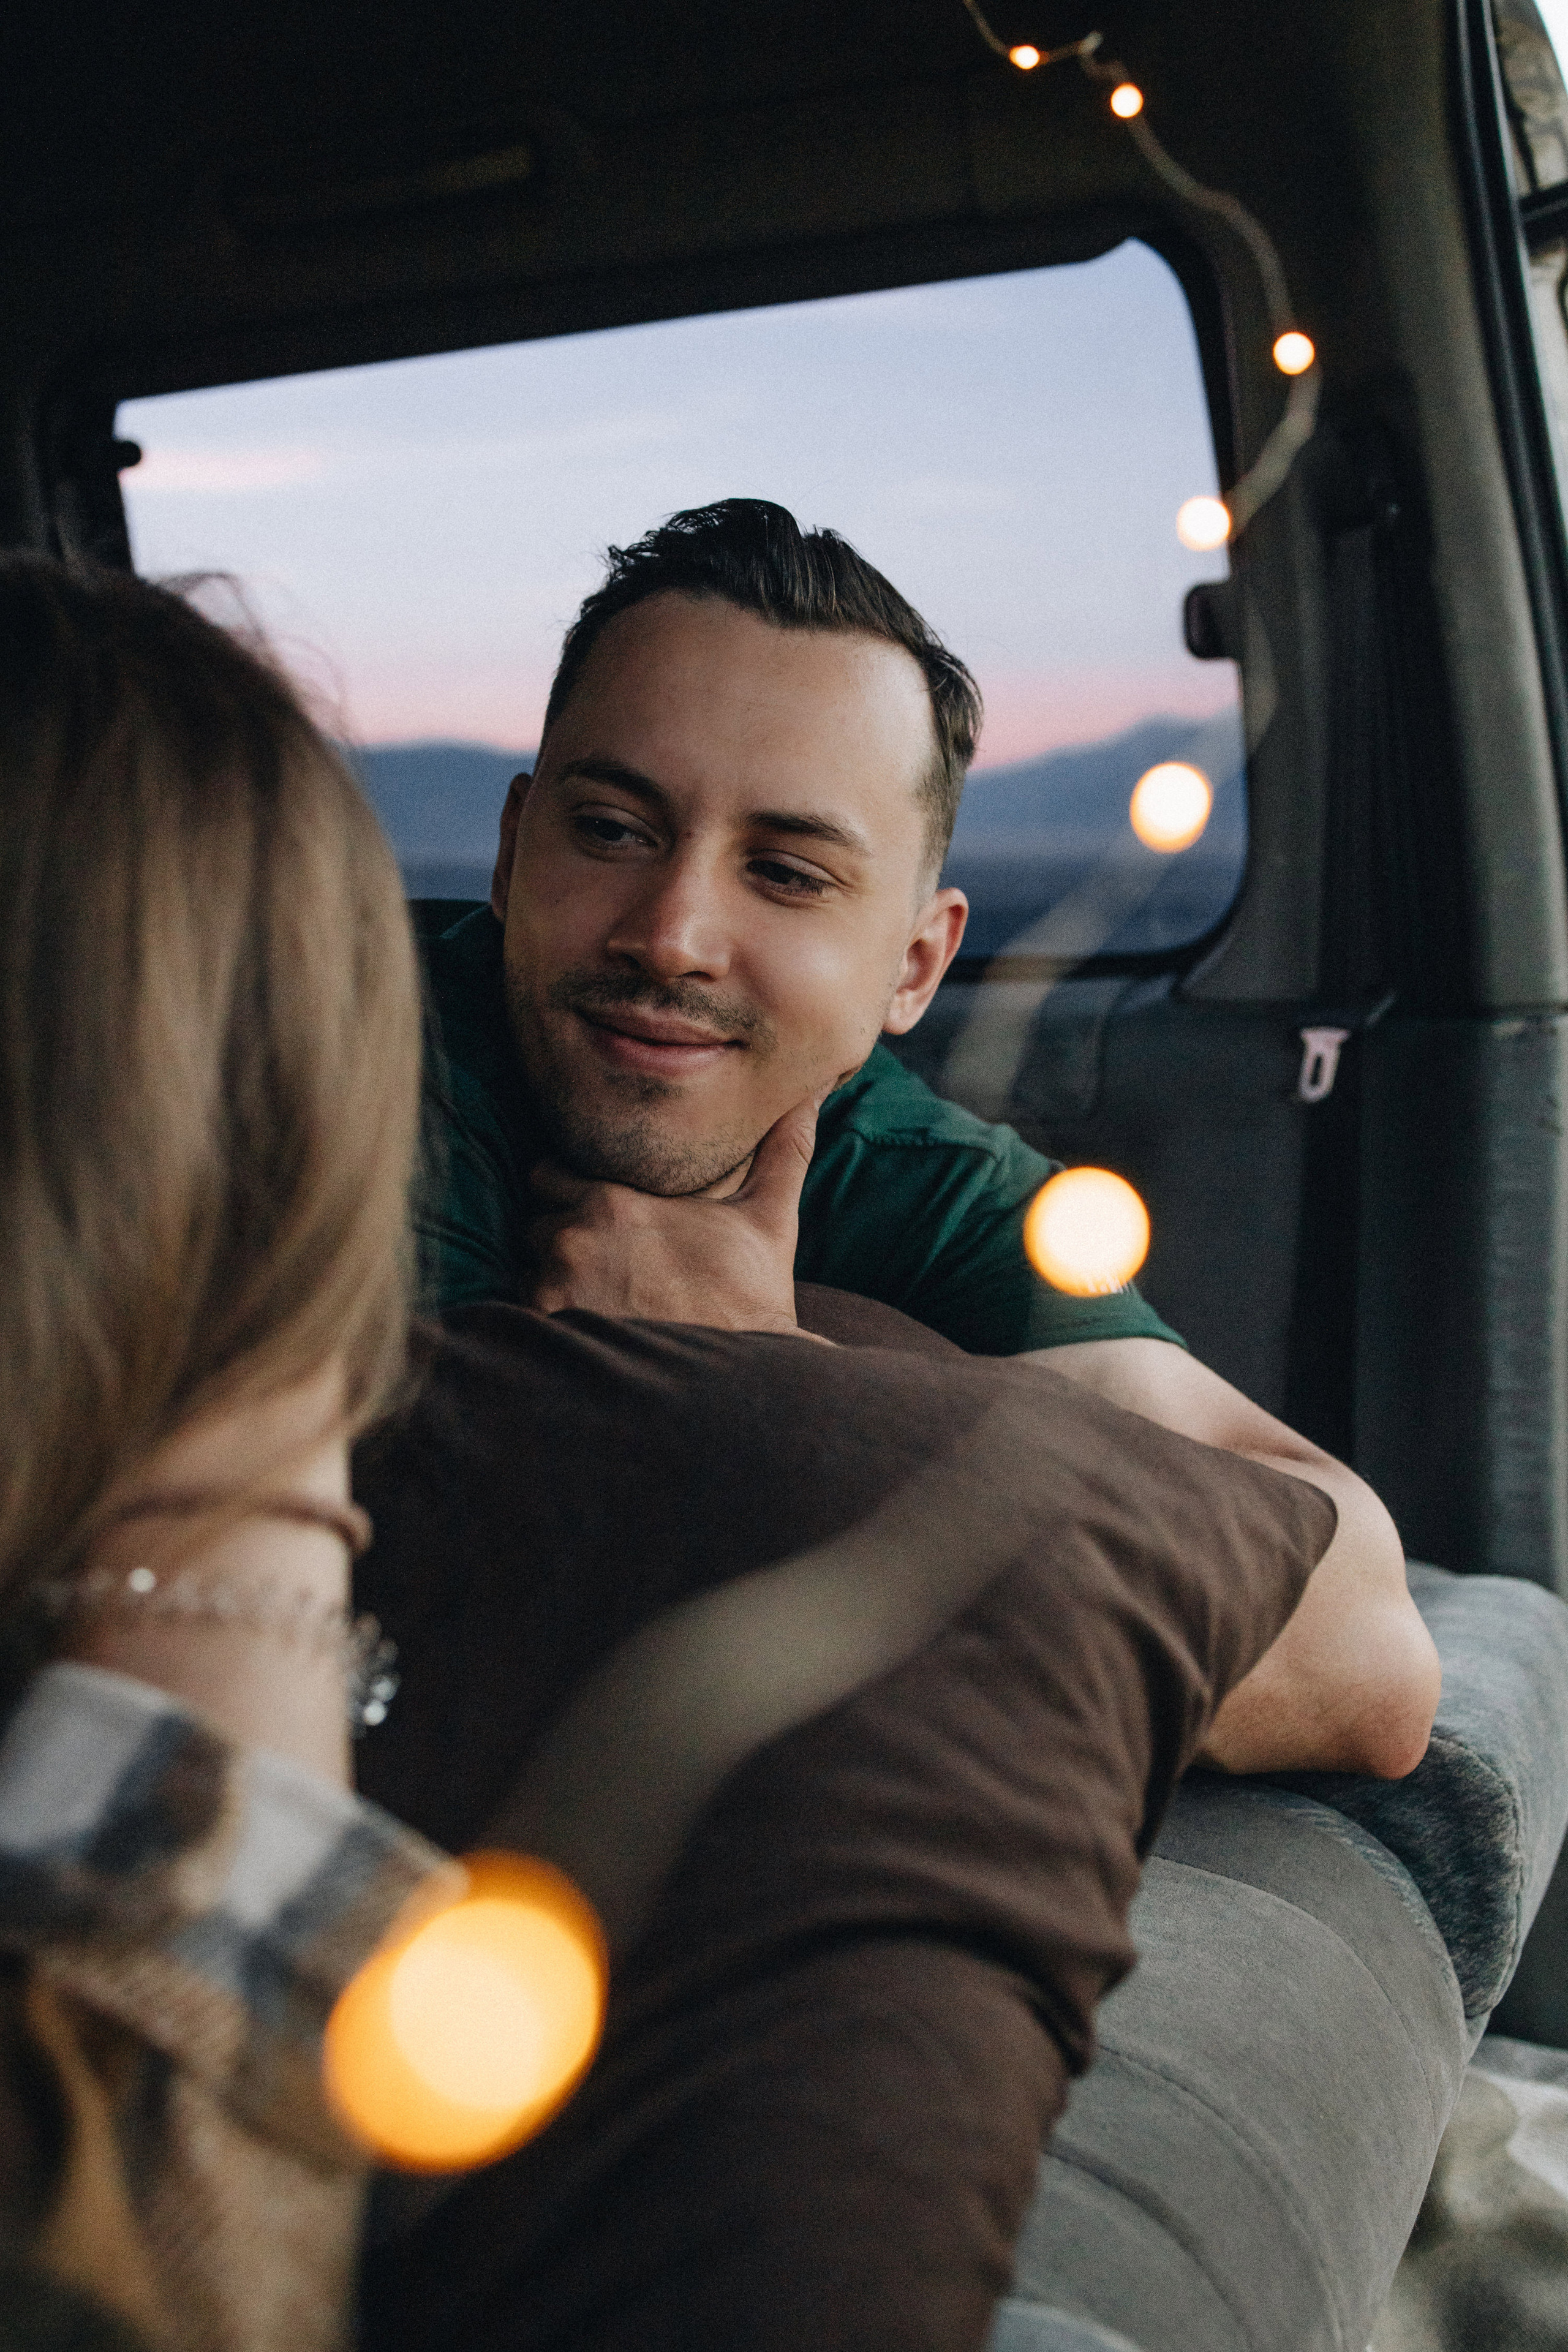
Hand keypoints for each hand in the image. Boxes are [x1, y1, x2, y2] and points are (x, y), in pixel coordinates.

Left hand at [526, 1097, 824, 1336]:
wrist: (740, 1377)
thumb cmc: (751, 1297)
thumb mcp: (769, 1218)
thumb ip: (782, 1151)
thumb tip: (811, 1098)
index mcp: (609, 1201)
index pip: (547, 1176)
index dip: (566, 1191)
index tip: (592, 1212)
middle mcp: (572, 1239)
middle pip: (536, 1225)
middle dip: (562, 1239)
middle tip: (602, 1263)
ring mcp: (554, 1289)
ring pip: (529, 1271)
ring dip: (553, 1282)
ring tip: (599, 1300)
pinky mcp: (550, 1333)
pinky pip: (527, 1315)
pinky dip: (550, 1320)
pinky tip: (591, 1328)